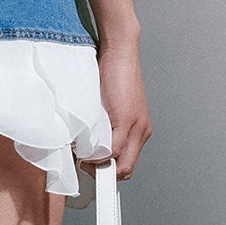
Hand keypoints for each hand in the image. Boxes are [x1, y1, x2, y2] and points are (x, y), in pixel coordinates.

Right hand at [83, 35, 150, 181]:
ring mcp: (136, 127)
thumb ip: (107, 126)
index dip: (111, 173)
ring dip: (98, 164)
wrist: (119, 50)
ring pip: (120, 164)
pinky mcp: (126, 119)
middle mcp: (142, 132)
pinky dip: (97, 153)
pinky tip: (85, 145)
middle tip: (86, 163)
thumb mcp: (112, 106)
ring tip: (84, 153)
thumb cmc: (111, 74)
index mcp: (140, 130)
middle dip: (104, 174)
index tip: (94, 173)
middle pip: (126, 170)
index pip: (128, 164)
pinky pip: (113, 150)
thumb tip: (91, 146)